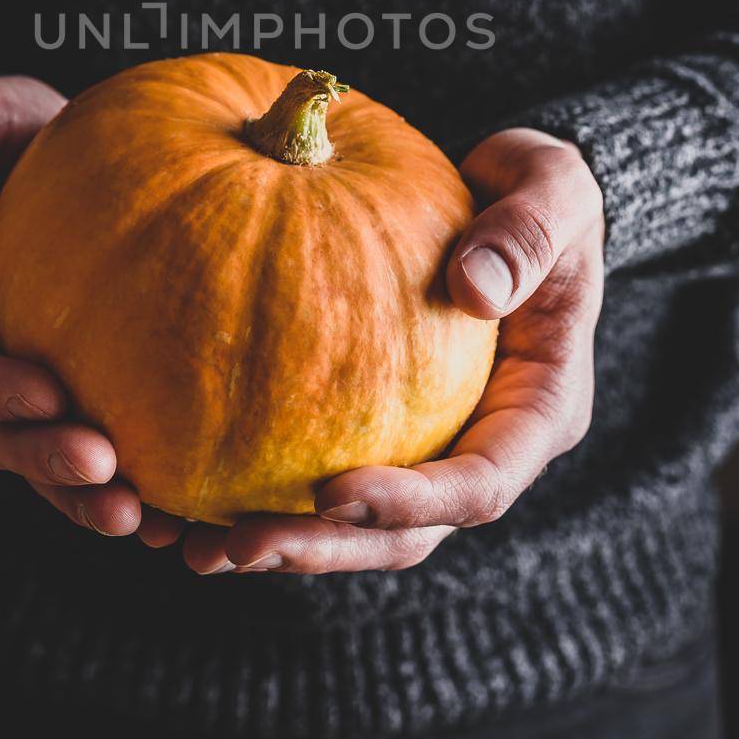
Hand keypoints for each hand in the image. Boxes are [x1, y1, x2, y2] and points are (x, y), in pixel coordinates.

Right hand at [0, 76, 183, 546]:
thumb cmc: (10, 126)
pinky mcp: (68, 390)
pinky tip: (172, 516)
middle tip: (106, 470)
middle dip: (41, 460)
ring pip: (36, 458)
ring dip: (81, 497)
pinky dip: (126, 488)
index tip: (49, 396)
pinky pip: (87, 448)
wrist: (66, 146)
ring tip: (140, 521)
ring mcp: (14, 379)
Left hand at [182, 128, 603, 574]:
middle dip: (324, 547)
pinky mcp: (382, 419)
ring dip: (283, 539)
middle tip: (237, 546)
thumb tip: (473, 289)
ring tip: (195, 546)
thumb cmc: (542, 191)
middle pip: (405, 533)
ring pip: (356, 520)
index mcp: (537, 413)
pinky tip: (186, 490)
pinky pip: (320, 463)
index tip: (330, 492)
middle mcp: (482, 445)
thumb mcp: (552, 192)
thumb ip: (526, 235)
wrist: (516, 194)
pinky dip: (259, 484)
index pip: (478, 488)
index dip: (408, 503)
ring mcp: (430, 439)